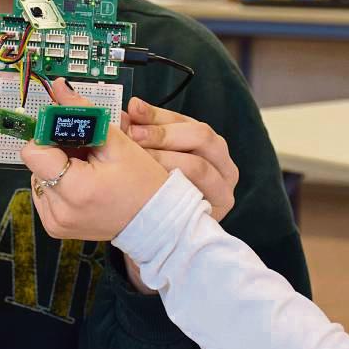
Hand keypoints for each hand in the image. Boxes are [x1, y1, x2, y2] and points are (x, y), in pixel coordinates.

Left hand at [20, 80, 167, 241]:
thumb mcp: (117, 142)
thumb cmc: (143, 183)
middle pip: (36, 163)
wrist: (155, 219)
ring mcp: (55, 222)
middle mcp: (59, 210)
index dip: (50, 135)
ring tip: (88, 169)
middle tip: (87, 151)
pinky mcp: (55, 226)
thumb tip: (60, 87)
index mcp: (74, 189)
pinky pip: (45, 194)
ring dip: (58, 167)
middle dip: (58, 150)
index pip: (33, 151)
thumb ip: (82, 112)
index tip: (68, 130)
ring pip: (39, 176)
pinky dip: (60, 184)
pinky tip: (83, 183)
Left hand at [127, 97, 237, 221]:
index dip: (159, 114)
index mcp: (211, 146)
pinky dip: (168, 187)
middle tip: (133, 134)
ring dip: (165, 159)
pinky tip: (145, 186)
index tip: (133, 109)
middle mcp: (224, 166)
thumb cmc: (157, 193)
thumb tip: (124, 114)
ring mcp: (223, 191)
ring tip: (135, 159)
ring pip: (199, 166)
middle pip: (201, 136)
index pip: (187, 121)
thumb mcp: (154, 157)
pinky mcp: (215, 214)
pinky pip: (193, 196)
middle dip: (163, 134)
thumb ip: (143, 135)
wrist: (164, 239)